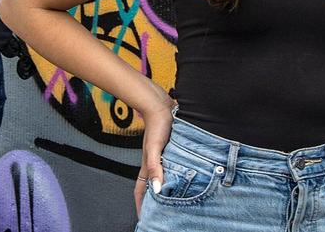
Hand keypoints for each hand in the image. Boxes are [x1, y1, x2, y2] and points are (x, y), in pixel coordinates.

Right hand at [134, 94, 174, 216]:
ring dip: (163, 190)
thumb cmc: (157, 124)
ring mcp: (161, 156)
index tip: (144, 219)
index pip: (142, 191)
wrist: (160, 104)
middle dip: (152, 202)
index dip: (141, 205)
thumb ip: (155, 168)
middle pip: (151, 187)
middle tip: (158, 215)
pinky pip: (170, 168)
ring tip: (171, 202)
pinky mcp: (170, 149)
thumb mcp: (155, 148)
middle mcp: (154, 163)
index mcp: (148, 166)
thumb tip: (155, 189)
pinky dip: (174, 177)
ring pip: (161, 178)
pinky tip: (183, 178)